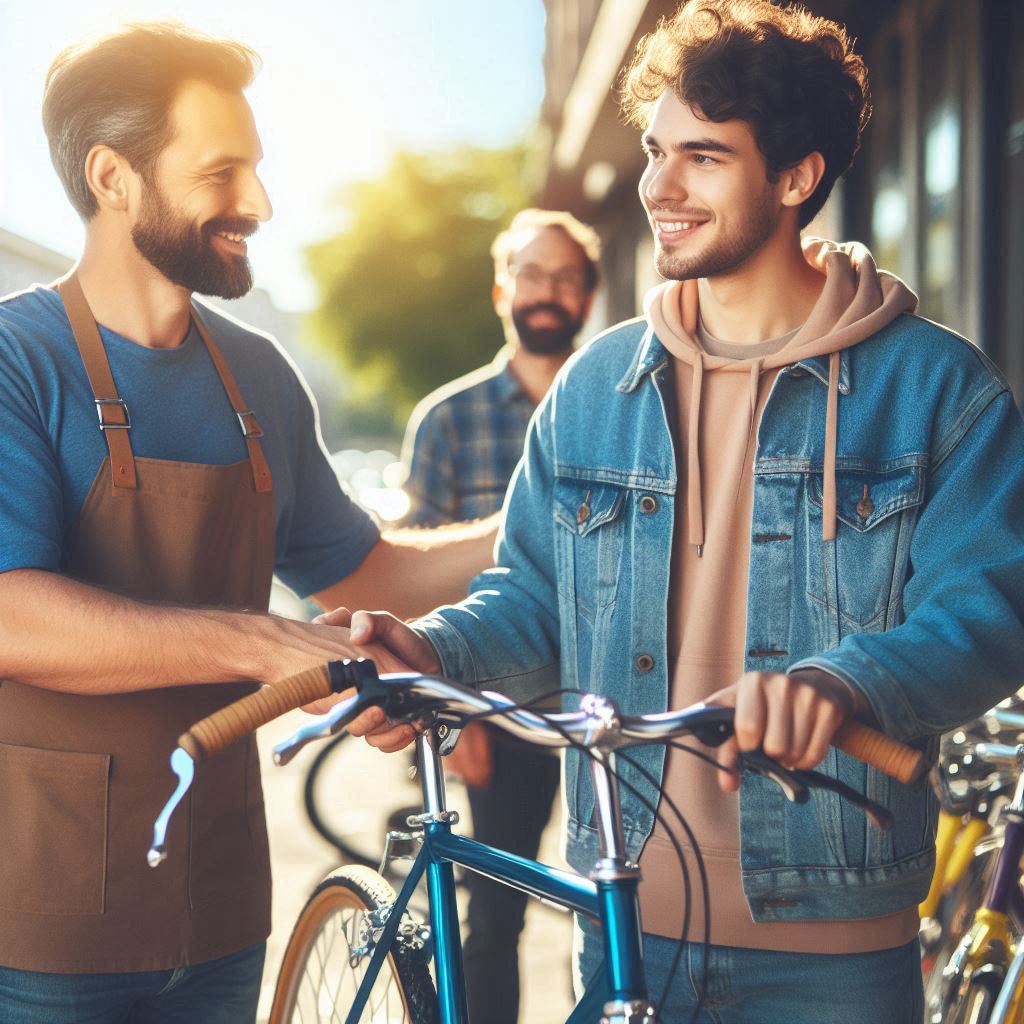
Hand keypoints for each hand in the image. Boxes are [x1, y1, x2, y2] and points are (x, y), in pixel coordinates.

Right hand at [309, 607, 441, 752]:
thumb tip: (356, 635)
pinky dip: (397, 740)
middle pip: (350, 722)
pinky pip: (388, 743)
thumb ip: (366, 620)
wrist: (426, 652)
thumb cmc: (399, 639)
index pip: (332, 699)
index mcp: (349, 678)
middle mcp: (358, 699)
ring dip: (386, 734)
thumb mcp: (382, 622)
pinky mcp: (392, 723)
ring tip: (404, 723)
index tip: (355, 699)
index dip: (340, 704)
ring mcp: (374, 713)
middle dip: (363, 721)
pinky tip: (410, 728)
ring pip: (370, 736)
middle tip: (379, 711)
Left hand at [705, 670, 855, 792]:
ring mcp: (809, 694)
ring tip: (785, 745)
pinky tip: (800, 748)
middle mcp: (782, 684)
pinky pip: (816, 755)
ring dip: (788, 760)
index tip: (749, 742)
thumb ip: (725, 747)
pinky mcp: (830, 709)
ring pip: (795, 753)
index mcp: (753, 681)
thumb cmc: (762, 706)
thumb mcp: (736, 715)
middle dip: (769, 755)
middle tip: (769, 745)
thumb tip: (727, 784)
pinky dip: (805, 762)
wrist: (807, 686)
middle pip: (775, 746)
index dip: (746, 745)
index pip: (748, 728)